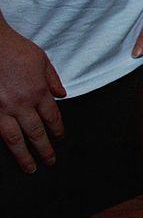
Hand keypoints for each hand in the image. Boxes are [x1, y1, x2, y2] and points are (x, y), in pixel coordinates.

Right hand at [0, 23, 65, 172]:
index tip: (61, 139)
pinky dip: (2, 142)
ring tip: (30, 168)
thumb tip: (62, 95)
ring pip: (14, 138)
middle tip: (50, 162)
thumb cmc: (15, 49)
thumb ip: (52, 79)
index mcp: (38, 91)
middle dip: (44, 149)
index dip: (57, 131)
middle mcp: (21, 103)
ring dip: (23, 155)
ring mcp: (1, 108)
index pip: (52, 117)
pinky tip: (7, 150)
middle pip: (36, 132)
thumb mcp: (41, 60)